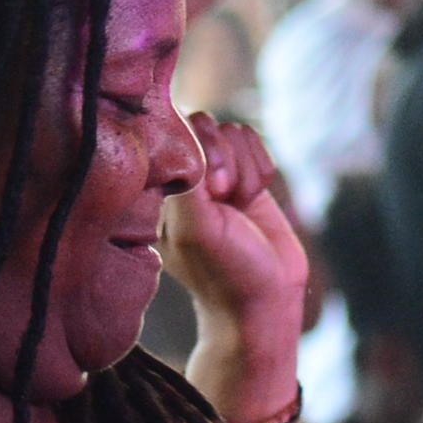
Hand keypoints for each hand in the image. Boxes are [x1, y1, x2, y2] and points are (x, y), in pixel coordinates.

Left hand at [160, 112, 310, 339]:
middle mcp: (183, 177)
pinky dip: (261, 167)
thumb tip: (188, 133)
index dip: (201, 151)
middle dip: (226, 157)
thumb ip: (187, 181)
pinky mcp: (244, 176)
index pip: (172, 132)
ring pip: (233, 131)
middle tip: (226, 196)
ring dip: (246, 167)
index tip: (212, 191)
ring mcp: (215, 174)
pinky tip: (255, 198)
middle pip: (205, 124)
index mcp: (158, 187)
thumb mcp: (195, 228)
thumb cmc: (224, 270)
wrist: (264, 299)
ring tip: (242, 203)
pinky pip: (253, 141)